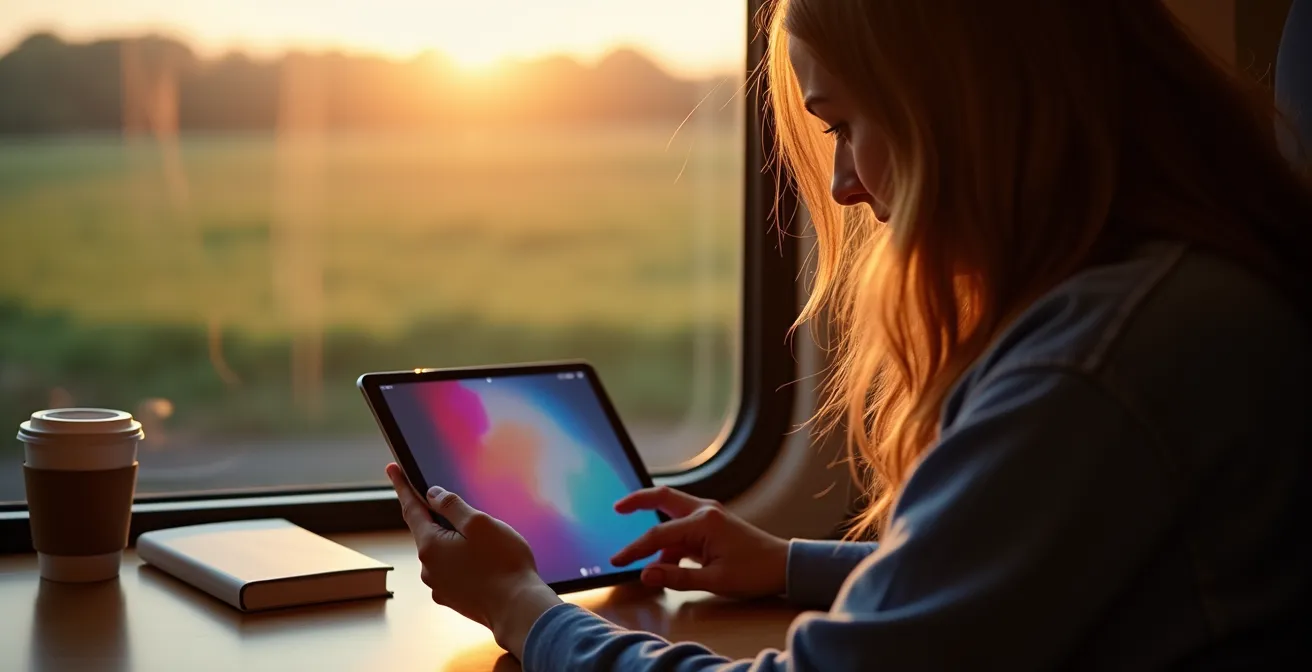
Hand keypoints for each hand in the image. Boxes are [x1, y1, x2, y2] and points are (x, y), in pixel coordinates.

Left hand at [386, 464, 561, 657]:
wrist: (518, 609)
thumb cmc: (503, 564)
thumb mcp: (479, 523)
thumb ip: (452, 505)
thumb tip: (432, 494)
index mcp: (430, 546)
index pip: (411, 508)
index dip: (402, 486)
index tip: (393, 469)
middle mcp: (429, 568)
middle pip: (428, 532)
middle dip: (441, 519)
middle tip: (464, 512)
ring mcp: (440, 586)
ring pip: (443, 553)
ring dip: (455, 543)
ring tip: (486, 543)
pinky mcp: (454, 599)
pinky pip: (453, 571)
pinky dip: (463, 562)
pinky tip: (485, 563)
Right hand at [610, 485, 789, 598]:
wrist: (784, 566)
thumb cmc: (755, 571)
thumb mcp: (714, 581)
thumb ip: (677, 577)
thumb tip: (646, 575)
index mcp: (703, 522)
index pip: (658, 535)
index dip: (635, 550)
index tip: (617, 561)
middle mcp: (704, 511)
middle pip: (662, 497)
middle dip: (637, 500)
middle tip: (617, 508)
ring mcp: (708, 515)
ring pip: (671, 513)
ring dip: (656, 532)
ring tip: (640, 556)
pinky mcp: (711, 524)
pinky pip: (682, 529)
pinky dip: (671, 544)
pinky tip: (666, 565)